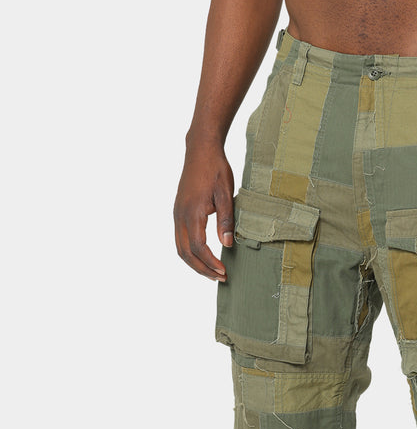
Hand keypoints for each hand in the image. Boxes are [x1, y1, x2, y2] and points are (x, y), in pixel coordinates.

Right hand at [173, 138, 234, 280]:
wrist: (200, 150)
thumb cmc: (215, 169)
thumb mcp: (226, 194)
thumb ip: (226, 220)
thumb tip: (227, 244)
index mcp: (192, 212)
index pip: (199, 247)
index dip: (211, 263)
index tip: (224, 272)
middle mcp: (180, 215)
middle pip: (186, 253)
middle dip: (202, 269)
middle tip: (220, 278)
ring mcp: (177, 214)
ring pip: (180, 248)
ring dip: (195, 263)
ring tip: (212, 272)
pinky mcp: (178, 212)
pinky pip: (180, 239)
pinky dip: (190, 253)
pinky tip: (203, 257)